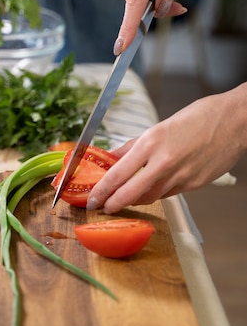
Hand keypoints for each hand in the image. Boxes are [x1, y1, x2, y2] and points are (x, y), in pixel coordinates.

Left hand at [87, 85, 246, 212]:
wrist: (235, 122)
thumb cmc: (199, 117)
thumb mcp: (159, 126)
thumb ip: (134, 146)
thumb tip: (112, 157)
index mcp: (151, 142)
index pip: (117, 174)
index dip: (102, 190)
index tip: (92, 198)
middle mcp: (163, 162)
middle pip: (130, 193)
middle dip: (112, 204)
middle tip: (102, 208)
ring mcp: (180, 176)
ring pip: (149, 197)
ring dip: (133, 201)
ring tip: (121, 200)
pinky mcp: (193, 185)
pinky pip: (167, 194)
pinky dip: (154, 195)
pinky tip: (147, 192)